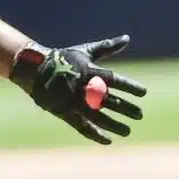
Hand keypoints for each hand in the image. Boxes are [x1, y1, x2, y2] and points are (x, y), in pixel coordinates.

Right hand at [10, 35, 146, 143]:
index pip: (115, 80)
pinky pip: (83, 127)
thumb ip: (107, 47)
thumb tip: (127, 38)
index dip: (130, 87)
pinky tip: (108, 140)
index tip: (144, 93)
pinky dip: (96, 134)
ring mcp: (74, 102)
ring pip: (98, 117)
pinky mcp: (66, 113)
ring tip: (128, 130)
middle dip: (126, 108)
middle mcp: (83, 88)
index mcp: (90, 72)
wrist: (34, 70)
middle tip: (140, 115)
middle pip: (109, 101)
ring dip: (115, 124)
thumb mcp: (85, 51)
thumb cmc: (63, 59)